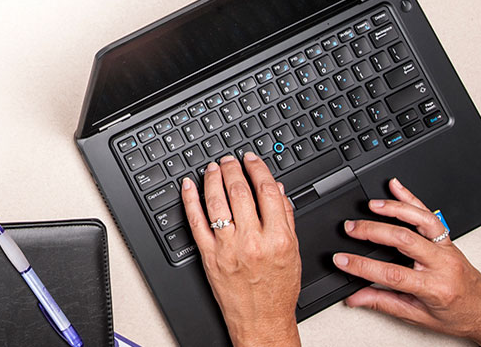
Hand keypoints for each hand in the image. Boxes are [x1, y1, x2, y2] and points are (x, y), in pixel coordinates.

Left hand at [181, 152, 301, 346]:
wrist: (261, 320)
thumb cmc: (278, 290)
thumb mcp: (292, 252)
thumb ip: (286, 219)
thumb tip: (278, 190)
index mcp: (277, 238)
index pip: (267, 191)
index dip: (258, 169)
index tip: (251, 160)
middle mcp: (252, 241)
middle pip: (239, 192)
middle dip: (233, 169)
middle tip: (229, 160)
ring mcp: (227, 248)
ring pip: (216, 202)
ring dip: (212, 179)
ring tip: (212, 168)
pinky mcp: (208, 256)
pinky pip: (195, 222)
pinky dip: (189, 200)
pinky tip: (188, 186)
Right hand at [335, 178, 480, 346]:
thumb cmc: (458, 315)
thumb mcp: (418, 316)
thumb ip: (383, 303)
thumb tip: (355, 298)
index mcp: (434, 287)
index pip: (391, 273)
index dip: (362, 265)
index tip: (342, 260)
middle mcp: (442, 264)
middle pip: (404, 240)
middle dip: (373, 231)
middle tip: (350, 228)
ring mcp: (447, 248)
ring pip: (420, 221)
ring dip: (394, 209)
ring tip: (371, 205)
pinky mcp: (448, 239)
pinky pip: (430, 215)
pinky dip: (412, 198)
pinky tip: (396, 187)